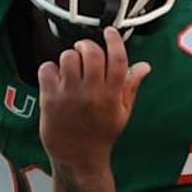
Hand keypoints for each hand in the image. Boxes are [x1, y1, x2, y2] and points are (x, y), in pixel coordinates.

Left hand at [37, 27, 151, 171]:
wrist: (78, 159)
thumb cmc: (101, 135)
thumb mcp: (122, 113)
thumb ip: (131, 86)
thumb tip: (144, 66)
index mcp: (112, 95)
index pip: (117, 59)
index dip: (114, 40)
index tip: (110, 32)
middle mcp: (91, 93)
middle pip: (91, 52)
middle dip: (87, 45)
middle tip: (85, 50)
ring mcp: (69, 95)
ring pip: (67, 57)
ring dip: (69, 57)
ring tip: (70, 68)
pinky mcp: (50, 99)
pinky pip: (47, 69)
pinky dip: (50, 69)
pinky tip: (56, 78)